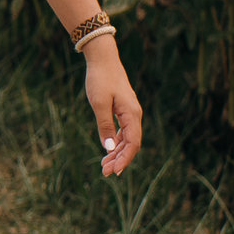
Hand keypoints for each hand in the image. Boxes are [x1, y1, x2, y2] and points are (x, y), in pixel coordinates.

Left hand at [85, 41, 143, 174]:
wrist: (103, 60)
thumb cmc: (100, 79)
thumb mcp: (99, 103)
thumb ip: (104, 125)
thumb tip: (109, 148)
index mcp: (132, 114)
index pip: (133, 143)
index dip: (125, 159)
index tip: (114, 172)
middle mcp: (135, 115)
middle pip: (131, 144)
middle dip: (119, 159)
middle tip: (105, 173)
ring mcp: (130, 113)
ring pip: (128, 139)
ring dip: (117, 153)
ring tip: (104, 165)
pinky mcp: (124, 110)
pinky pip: (124, 131)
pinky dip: (117, 142)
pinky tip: (108, 150)